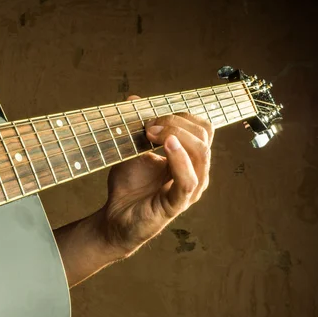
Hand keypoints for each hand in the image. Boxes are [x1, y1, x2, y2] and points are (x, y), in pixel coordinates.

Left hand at [100, 94, 213, 255]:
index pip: (201, 127)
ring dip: (176, 135)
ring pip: (201, 153)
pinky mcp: (178, 203)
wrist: (113, 218)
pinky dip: (180, 159)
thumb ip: (136, 126)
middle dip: (176, 122)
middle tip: (149, 125)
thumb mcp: (131, 150)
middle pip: (204, 135)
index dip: (178, 116)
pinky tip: (167, 146)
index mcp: (189, 158)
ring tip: (152, 133)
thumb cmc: (127, 187)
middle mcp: (196, 172)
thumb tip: (134, 98)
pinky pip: (189, 179)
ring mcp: (190, 189)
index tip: (150, 117)